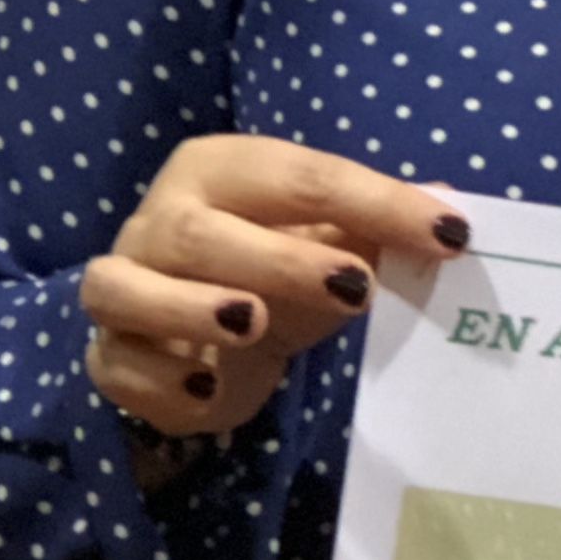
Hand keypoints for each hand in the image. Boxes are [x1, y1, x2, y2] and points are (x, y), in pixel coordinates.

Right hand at [80, 136, 461, 439]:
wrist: (202, 334)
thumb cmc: (273, 269)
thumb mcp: (331, 240)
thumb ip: (383, 222)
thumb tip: (452, 208)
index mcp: (221, 171)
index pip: (298, 175)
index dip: (375, 202)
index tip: (447, 235)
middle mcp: (160, 219)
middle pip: (199, 231)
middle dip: (275, 259)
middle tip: (351, 288)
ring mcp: (123, 285)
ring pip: (123, 287)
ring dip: (188, 307)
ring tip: (254, 325)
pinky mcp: (108, 354)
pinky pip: (117, 364)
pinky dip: (162, 380)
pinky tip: (210, 388)